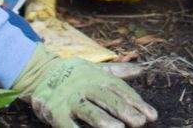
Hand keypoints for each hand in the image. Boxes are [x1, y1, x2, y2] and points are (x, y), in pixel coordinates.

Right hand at [12, 45, 157, 127]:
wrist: (40, 73)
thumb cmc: (74, 74)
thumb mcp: (96, 70)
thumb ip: (117, 72)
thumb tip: (140, 70)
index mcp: (97, 77)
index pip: (121, 90)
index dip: (137, 103)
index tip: (152, 116)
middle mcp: (85, 86)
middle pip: (107, 98)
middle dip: (125, 111)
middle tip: (140, 123)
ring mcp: (70, 99)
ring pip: (88, 110)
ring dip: (103, 120)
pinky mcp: (55, 112)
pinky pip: (67, 124)